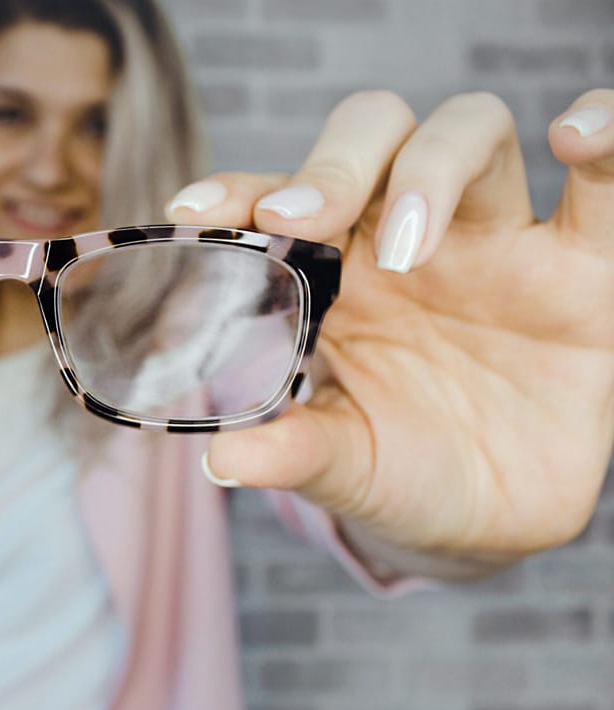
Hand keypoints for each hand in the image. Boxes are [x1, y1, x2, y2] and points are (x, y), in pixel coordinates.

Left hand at [167, 89, 613, 567]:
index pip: (280, 199)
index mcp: (332, 273)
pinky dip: (606, 135)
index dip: (238, 190)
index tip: (194, 211)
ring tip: (409, 247)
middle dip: (331, 164)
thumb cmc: (397, 471)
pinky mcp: (581, 266)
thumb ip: (293, 452)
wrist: (489, 519)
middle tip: (298, 222)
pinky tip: (577, 140)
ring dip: (431, 165)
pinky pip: (606, 183)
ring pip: (467, 131)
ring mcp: (494, 242)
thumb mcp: (342, 466)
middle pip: (371, 137)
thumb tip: (222, 459)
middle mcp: (405, 238)